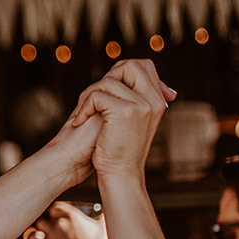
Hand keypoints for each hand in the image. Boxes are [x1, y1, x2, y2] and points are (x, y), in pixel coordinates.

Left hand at [25, 202, 108, 238]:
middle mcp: (60, 221)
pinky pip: (31, 238)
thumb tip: (105, 212)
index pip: (56, 206)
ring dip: (41, 228)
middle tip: (53, 226)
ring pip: (39, 224)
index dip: (56, 211)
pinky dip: (31, 238)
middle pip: (47, 215)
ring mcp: (52, 233)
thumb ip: (101, 217)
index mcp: (72, 215)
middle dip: (50, 220)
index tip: (57, 215)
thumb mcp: (103, 228)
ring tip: (44, 232)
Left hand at [69, 59, 174, 179]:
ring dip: (89, 96)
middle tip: (94, 99)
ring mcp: (143, 104)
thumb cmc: (117, 148)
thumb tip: (121, 72)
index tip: (105, 91)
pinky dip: (84, 107)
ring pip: (109, 80)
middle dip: (106, 77)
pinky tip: (80, 121)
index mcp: (157, 100)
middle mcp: (154, 100)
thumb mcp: (128, 118)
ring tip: (84, 114)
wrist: (119, 174)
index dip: (121, 70)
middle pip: (131, 65)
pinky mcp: (126, 111)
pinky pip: (97, 95)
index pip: (144, 66)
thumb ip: (130, 96)